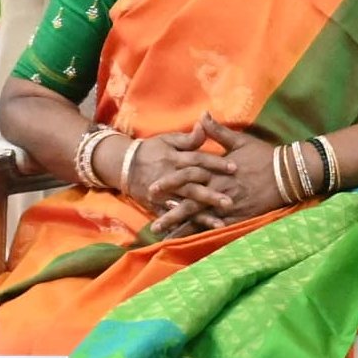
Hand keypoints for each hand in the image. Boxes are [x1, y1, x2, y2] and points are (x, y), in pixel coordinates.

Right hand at [121, 128, 241, 232]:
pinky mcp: (156, 206)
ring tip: (219, 225)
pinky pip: (170, 218)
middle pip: (193, 187)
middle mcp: (170, 177)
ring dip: (201, 216)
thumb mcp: (168, 139)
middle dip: (211, 195)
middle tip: (230, 202)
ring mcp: (162, 194)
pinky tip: (196, 234)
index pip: (198, 160)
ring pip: (184, 206)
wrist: (123, 165)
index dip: (216, 163)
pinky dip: (182, 226)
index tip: (235, 168)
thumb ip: (189, 138)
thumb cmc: (151, 150)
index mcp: (174, 158)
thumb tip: (204, 123)